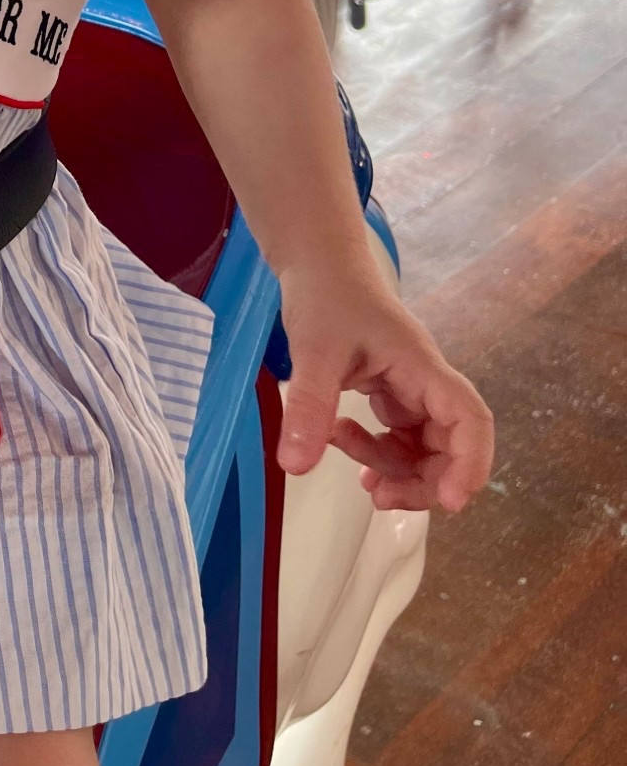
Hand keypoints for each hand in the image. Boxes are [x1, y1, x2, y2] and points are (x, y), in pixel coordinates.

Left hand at [275, 264, 493, 513]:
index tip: (449, 501)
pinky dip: (377, 453)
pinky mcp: (390, 393)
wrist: (317, 264)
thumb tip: (296, 467)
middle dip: (424, 481)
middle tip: (381, 499)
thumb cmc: (324, 295)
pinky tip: (344, 445)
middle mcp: (424, 382)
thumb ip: (309, 405)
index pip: (469, 417)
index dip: (470, 463)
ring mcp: (409, 390)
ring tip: (354, 472)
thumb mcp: (313, 349)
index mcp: (421, 367)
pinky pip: (397, 437)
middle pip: (450, 445)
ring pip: (422, 448)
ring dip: (396, 470)